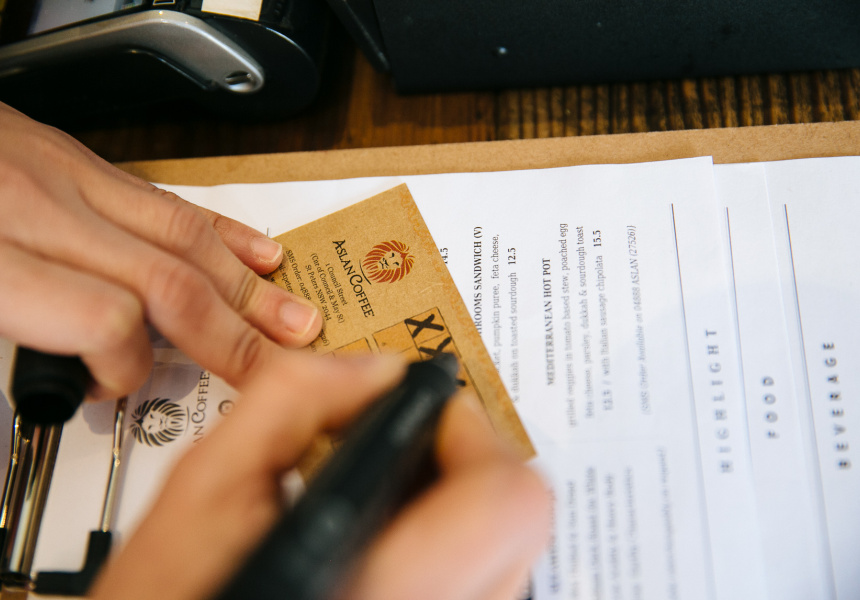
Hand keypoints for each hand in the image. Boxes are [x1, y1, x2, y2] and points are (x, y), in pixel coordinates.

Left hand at [0, 103, 320, 398]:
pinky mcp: (75, 156)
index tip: (120, 390)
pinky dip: (221, 230)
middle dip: (235, 334)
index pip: (104, 319)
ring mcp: (61, 172)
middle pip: (166, 279)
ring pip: (181, 235)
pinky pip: (166, 198)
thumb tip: (46, 384)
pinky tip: (256, 251)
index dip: (130, 369)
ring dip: (247, 285)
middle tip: (278, 366)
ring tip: (293, 316)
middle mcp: (33, 206)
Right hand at [89, 353, 550, 599]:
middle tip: (421, 439)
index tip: (430, 411)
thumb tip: (373, 370)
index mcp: (380, 588)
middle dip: (476, 457)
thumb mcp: (206, 487)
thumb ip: (292, 401)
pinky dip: (460, 542)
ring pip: (514, 555)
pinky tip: (398, 530)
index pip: (502, 500)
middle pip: (524, 524)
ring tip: (405, 482)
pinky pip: (488, 583)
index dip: (473, 431)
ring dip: (471, 500)